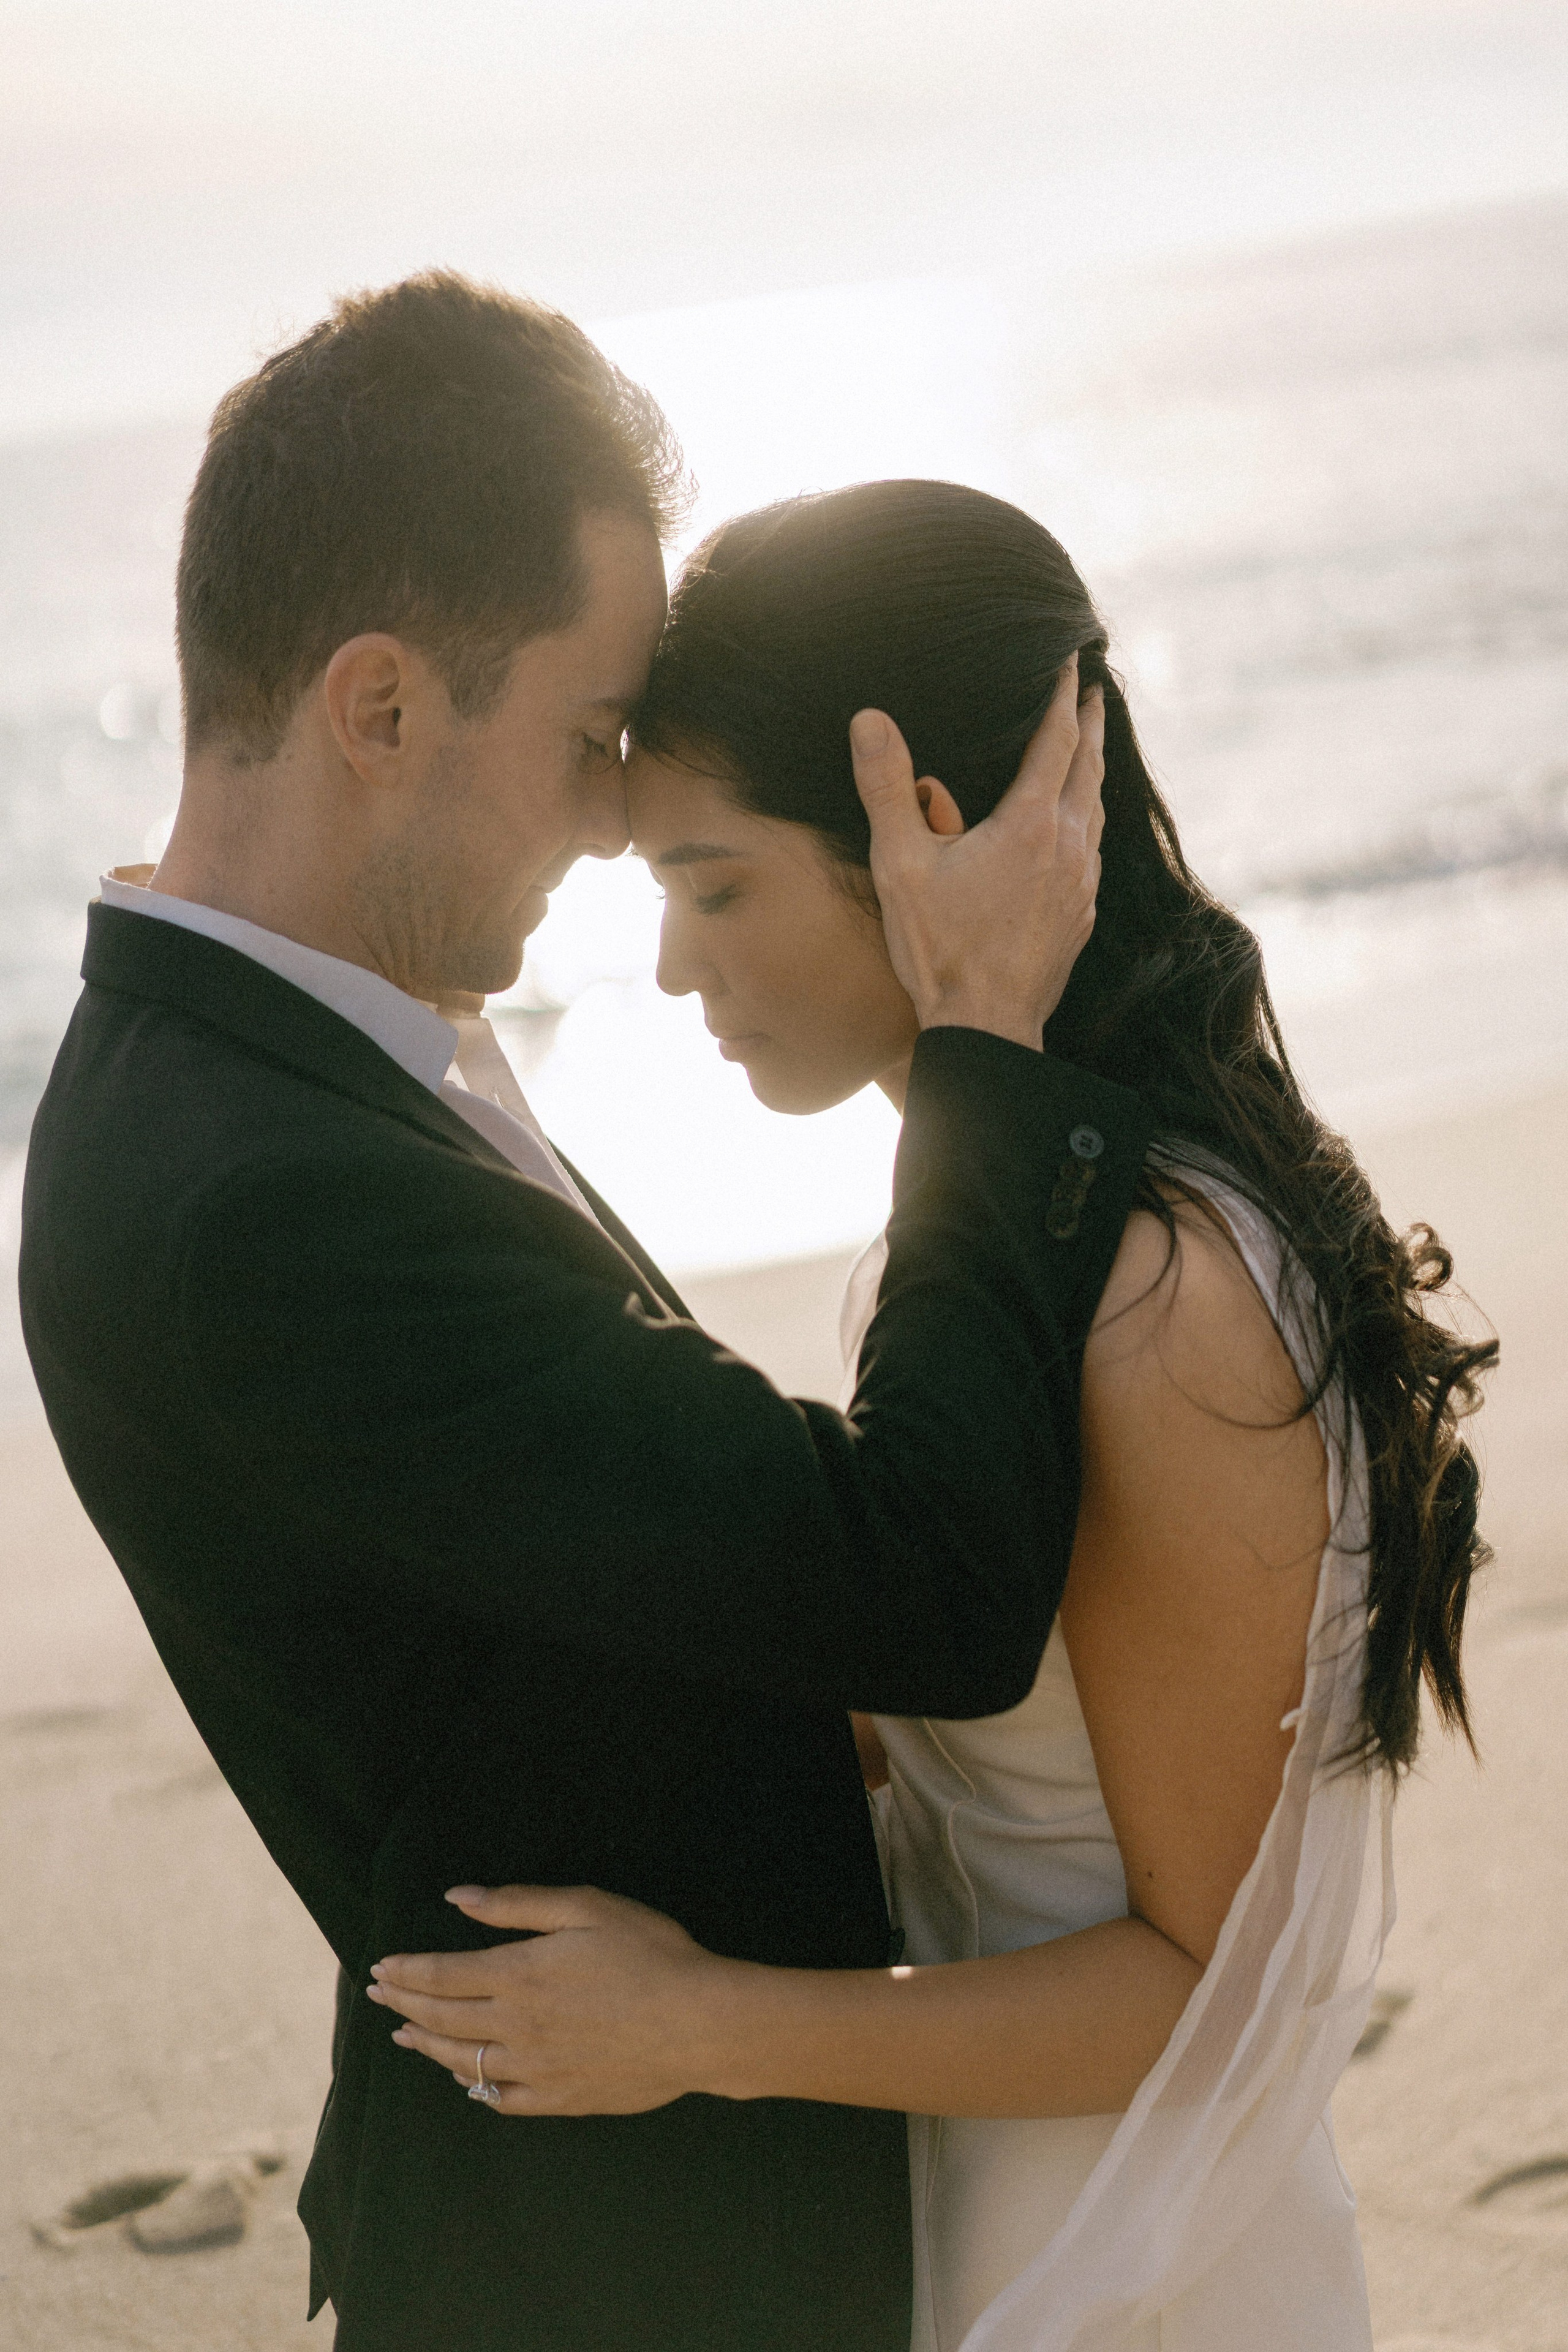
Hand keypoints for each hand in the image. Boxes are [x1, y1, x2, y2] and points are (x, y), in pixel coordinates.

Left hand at [367, 1884, 734, 2115]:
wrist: (699, 2023)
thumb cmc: (650, 1954)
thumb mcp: (586, 1907)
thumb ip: (517, 1904)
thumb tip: (457, 1897)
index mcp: (519, 1974)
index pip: (441, 1975)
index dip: (406, 1972)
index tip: (380, 1967)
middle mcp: (516, 2027)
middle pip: (442, 2019)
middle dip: (403, 2005)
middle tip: (378, 1995)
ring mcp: (537, 2069)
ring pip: (463, 2063)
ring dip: (427, 2046)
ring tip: (404, 2037)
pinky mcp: (562, 2098)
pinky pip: (503, 2100)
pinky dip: (475, 2088)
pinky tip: (466, 2080)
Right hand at [850, 657, 1104, 1049]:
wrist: (985, 1027)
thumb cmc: (940, 949)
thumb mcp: (900, 863)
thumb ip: (887, 788)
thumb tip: (870, 721)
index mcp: (1031, 824)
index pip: (1057, 740)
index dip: (1065, 695)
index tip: (1075, 660)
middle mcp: (1069, 848)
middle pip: (1089, 769)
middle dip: (1091, 725)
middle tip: (1095, 693)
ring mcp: (1081, 886)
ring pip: (1097, 812)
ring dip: (1092, 775)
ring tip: (1088, 754)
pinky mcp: (1081, 918)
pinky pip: (1093, 854)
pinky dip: (1088, 824)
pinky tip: (1078, 833)